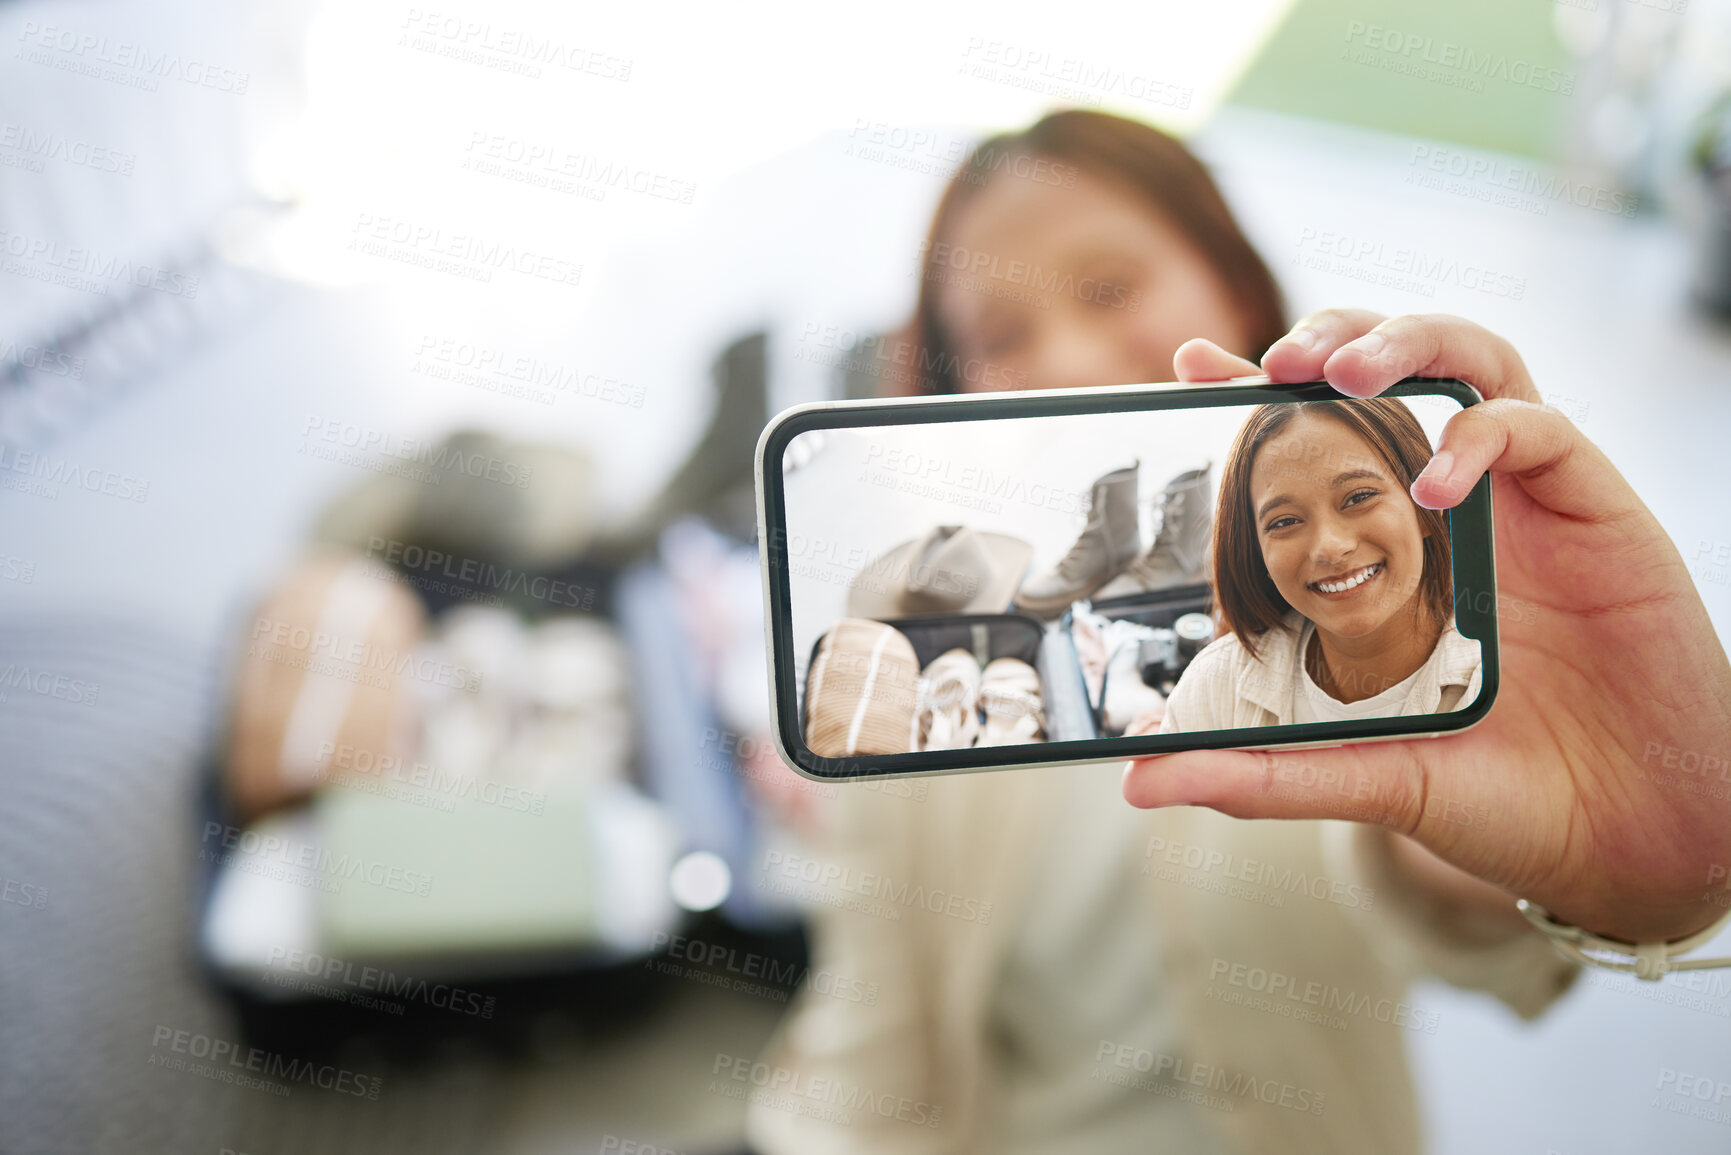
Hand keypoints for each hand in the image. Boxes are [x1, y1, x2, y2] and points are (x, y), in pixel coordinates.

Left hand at [1123, 311, 1730, 943]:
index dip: (1259, 392)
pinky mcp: (1597, 510)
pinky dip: (1482, 434)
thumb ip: (1259, 772)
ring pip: (1475, 360)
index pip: (1325, 443)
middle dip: (1336, 337)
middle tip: (1275, 360)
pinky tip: (1436, 481)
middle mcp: (1461, 508)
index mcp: (1401, 551)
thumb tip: (1138, 780)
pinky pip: (1541, 427)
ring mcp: (1527, 502)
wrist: (1632, 842)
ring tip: (1341, 368)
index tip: (1189, 365)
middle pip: (1399, 368)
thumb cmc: (1508, 801)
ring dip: (1406, 341)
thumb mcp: (1367, 779)